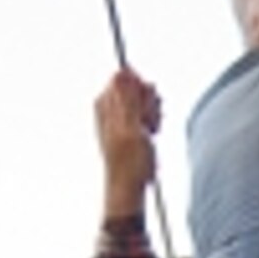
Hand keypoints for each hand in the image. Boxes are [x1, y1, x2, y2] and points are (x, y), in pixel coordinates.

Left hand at [95, 67, 160, 221]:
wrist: (129, 186)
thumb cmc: (129, 163)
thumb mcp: (131, 127)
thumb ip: (128, 98)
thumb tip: (123, 71)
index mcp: (105, 103)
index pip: (126, 76)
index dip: (141, 88)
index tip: (145, 105)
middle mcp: (110, 107)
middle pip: (137, 87)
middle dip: (149, 101)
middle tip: (148, 122)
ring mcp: (120, 116)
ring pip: (145, 100)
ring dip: (153, 113)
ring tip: (149, 132)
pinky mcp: (130, 125)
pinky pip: (146, 112)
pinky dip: (153, 121)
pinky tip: (151, 135)